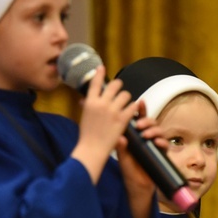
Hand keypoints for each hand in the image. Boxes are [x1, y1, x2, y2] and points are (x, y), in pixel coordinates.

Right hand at [71, 68, 138, 182]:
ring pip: (126, 95)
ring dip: (127, 98)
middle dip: (119, 86)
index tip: (101, 67)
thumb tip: (84, 100)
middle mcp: (101, 104)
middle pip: (115, 85)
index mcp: (90, 102)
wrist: (92, 149)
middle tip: (120, 90)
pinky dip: (134, 107)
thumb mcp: (84, 117)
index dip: (99, 74)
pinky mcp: (123, 119)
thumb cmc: (86, 136)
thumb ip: (87, 106)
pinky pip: (132, 106)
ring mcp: (113, 111)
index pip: (95, 83)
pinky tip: (133, 110)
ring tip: (126, 103)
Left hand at [114, 100, 167, 193]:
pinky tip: (157, 143)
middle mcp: (147, 138)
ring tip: (146, 135)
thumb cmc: (129, 170)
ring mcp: (155, 145)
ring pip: (159, 131)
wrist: (137, 187)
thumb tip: (120, 137)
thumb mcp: (122, 157)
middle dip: (147, 120)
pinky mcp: (162, 153)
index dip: (141, 110)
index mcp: (136, 136)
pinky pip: (165, 144)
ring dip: (154, 130)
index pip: (139, 120)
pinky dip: (162, 142)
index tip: (140, 102)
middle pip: (151, 122)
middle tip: (139, 125)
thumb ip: (121, 147)